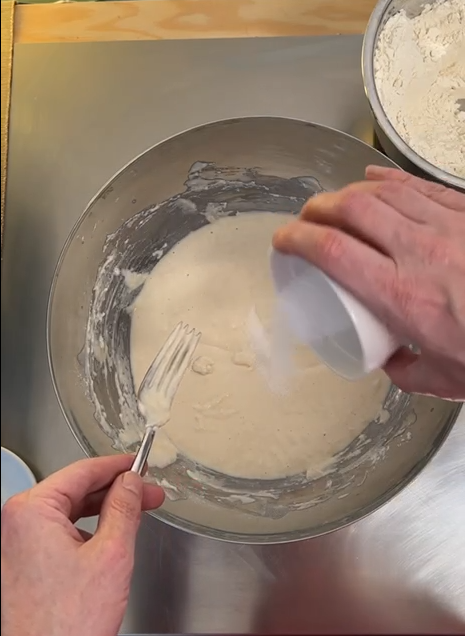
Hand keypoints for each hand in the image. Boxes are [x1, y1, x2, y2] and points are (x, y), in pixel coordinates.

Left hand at [1, 455, 163, 635]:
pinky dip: (87, 528)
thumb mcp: (111, 554)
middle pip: (75, 489)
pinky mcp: (23, 561)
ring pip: (68, 510)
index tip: (140, 465)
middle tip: (148, 493)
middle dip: (116, 491)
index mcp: (32, 510)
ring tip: (136, 513)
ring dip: (104, 509)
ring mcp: (17, 543)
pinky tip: (110, 534)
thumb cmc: (65, 624)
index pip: (83, 471)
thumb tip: (131, 482)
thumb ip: (124, 508)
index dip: (118, 467)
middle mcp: (17, 522)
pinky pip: (59, 531)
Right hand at [273, 166, 464, 399]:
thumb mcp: (443, 379)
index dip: (298, 238)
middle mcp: (420, 253)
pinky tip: (375, 178)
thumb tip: (387, 358)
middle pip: (353, 209)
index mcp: (403, 296)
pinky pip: (420, 186)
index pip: (334, 251)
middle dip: (318, 207)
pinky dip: (390, 179)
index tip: (282, 240)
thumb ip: (405, 369)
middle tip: (305, 218)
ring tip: (335, 202)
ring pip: (384, 192)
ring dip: (349, 192)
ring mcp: (448, 227)